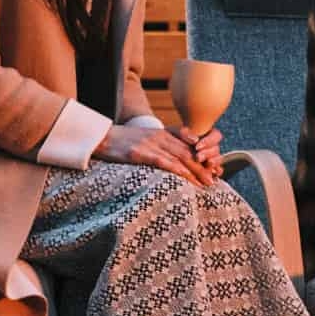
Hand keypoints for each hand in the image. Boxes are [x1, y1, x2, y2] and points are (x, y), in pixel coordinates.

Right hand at [95, 122, 215, 186]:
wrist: (100, 138)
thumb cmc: (121, 142)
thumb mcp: (143, 139)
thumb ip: (159, 144)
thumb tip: (172, 160)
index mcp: (161, 132)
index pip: (187, 144)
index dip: (201, 156)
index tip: (211, 167)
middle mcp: (159, 136)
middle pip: (187, 151)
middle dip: (203, 165)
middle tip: (214, 178)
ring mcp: (150, 144)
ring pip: (180, 157)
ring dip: (195, 171)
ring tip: (206, 183)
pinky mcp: (141, 153)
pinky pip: (165, 162)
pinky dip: (179, 171)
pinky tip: (187, 179)